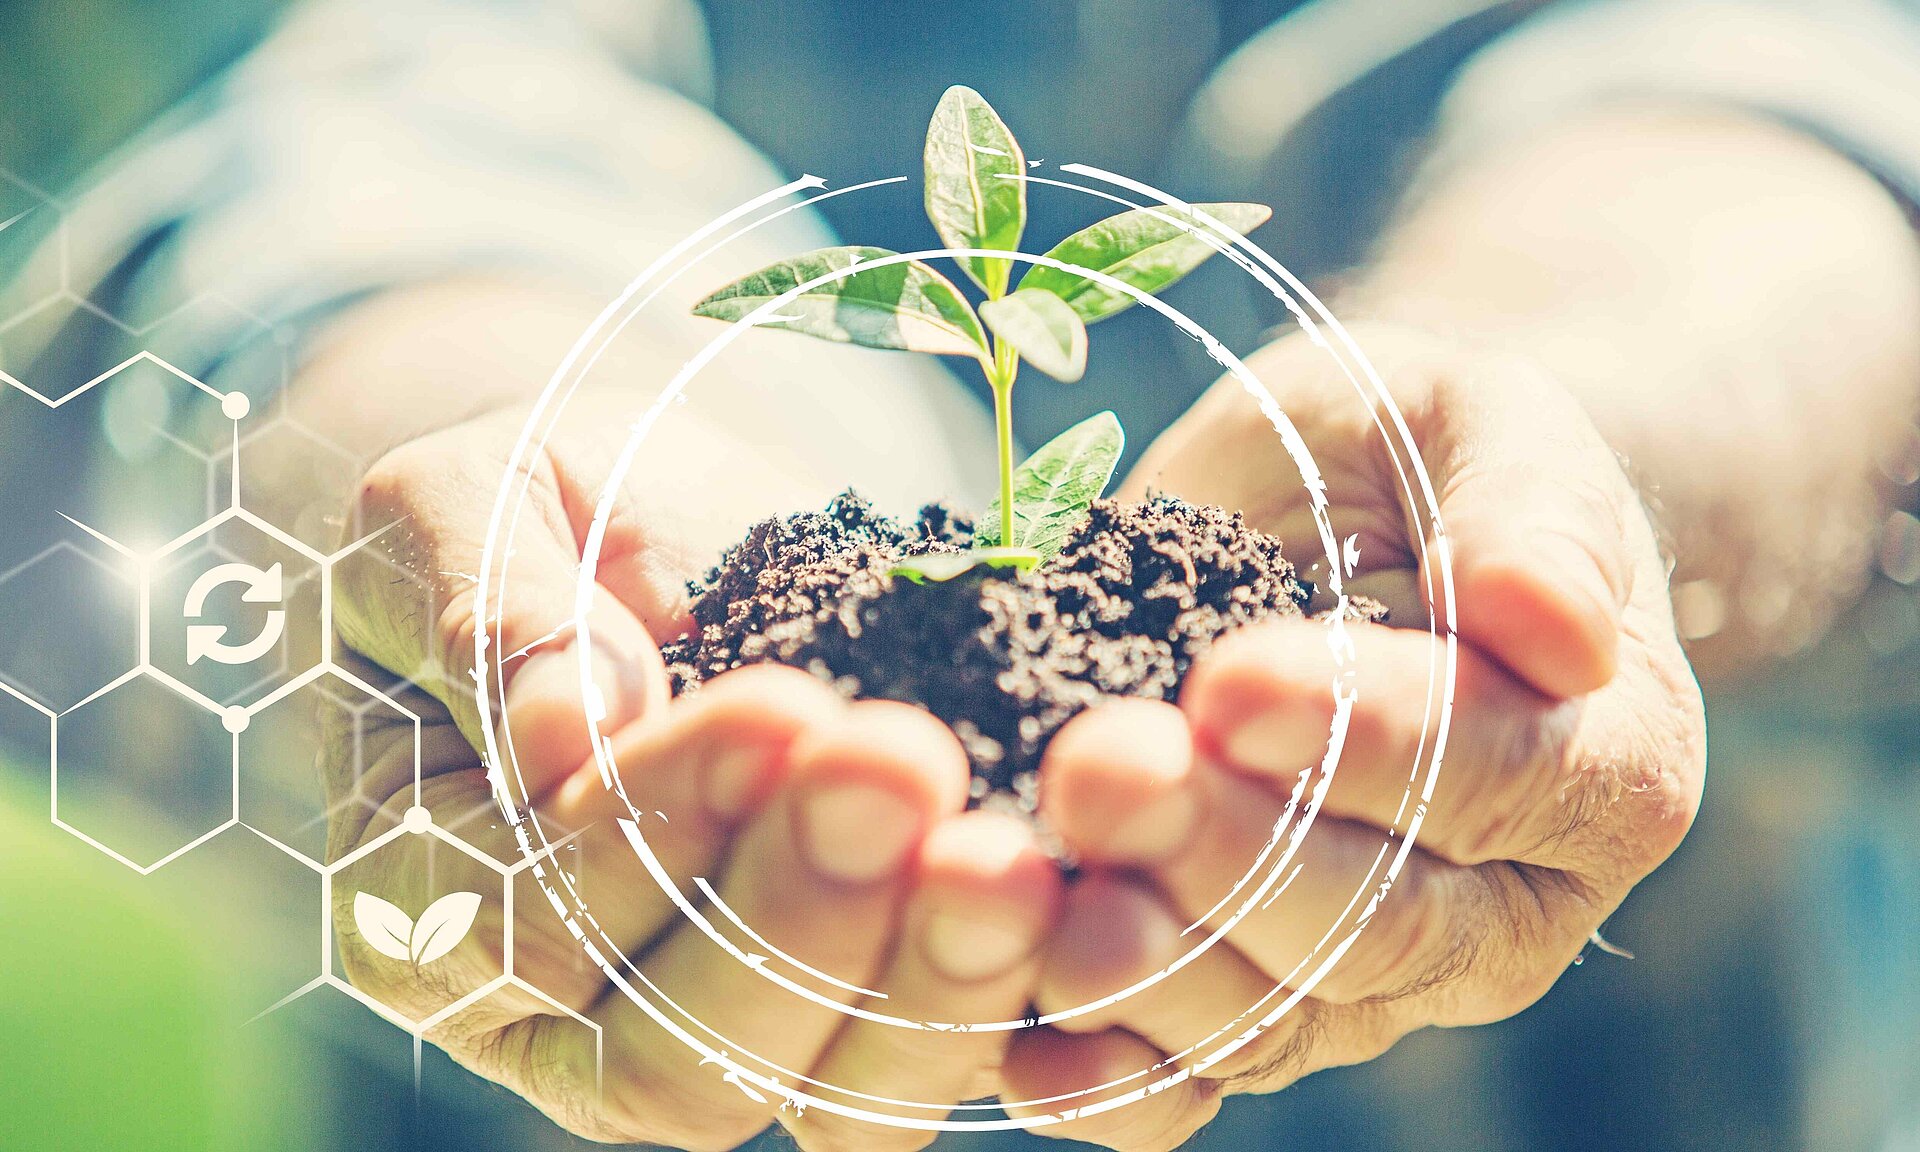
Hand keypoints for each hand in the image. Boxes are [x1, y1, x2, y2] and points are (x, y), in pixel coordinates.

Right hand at [323, 401, 1061, 1149]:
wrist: (656, 522)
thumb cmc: (527, 512)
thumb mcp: (459, 507)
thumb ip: (486, 608)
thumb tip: (564, 734)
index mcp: (436, 909)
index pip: (531, 923)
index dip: (653, 831)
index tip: (778, 707)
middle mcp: (577, 1013)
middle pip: (682, 1053)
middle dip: (800, 917)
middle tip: (904, 769)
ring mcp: (737, 1016)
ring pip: (829, 1091)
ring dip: (926, 981)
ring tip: (1011, 860)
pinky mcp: (873, 985)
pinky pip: (947, 1040)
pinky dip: (1023, 989)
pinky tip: (1088, 896)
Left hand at [995, 327, 1706, 1149]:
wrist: (1333, 533)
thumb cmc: (1414, 464)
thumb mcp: (1477, 423)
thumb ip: (1532, 511)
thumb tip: (1559, 627)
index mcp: (1601, 766)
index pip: (1497, 774)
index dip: (1362, 739)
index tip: (1230, 680)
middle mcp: (1502, 908)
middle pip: (1373, 920)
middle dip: (1221, 850)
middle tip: (1094, 769)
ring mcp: (1373, 981)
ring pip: (1272, 1015)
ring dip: (1144, 965)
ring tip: (1030, 895)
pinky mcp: (1255, 1011)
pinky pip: (1189, 1080)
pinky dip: (1105, 1081)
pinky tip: (1016, 1053)